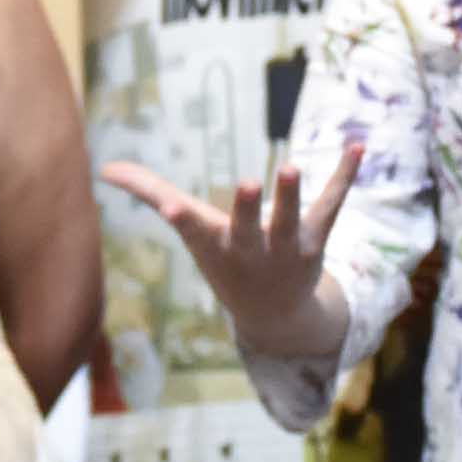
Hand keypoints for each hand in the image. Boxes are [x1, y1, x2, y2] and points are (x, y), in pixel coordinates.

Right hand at [98, 138, 365, 357]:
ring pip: (291, 219)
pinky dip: (345, 175)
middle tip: (247, 184)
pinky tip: (359, 146)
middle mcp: (250, 248)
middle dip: (246, 209)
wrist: (274, 315)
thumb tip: (103, 168)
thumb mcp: (190, 231)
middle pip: (248, 227)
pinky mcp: (317, 237)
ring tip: (292, 167)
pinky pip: (333, 203)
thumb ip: (149, 193)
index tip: (171, 209)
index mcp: (214, 244)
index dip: (182, 218)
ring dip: (292, 195)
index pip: (194, 230)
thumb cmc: (224, 260)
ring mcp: (286, 245)